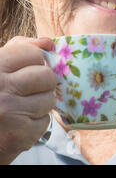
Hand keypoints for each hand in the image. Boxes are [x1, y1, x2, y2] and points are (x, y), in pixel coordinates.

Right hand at [0, 36, 56, 164]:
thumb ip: (20, 48)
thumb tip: (49, 42)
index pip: (34, 53)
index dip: (35, 61)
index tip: (26, 69)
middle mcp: (1, 88)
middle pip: (47, 76)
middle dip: (43, 83)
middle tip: (29, 90)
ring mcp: (10, 112)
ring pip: (49, 99)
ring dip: (41, 104)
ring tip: (22, 107)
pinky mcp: (19, 135)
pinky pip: (45, 122)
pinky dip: (36, 123)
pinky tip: (20, 123)